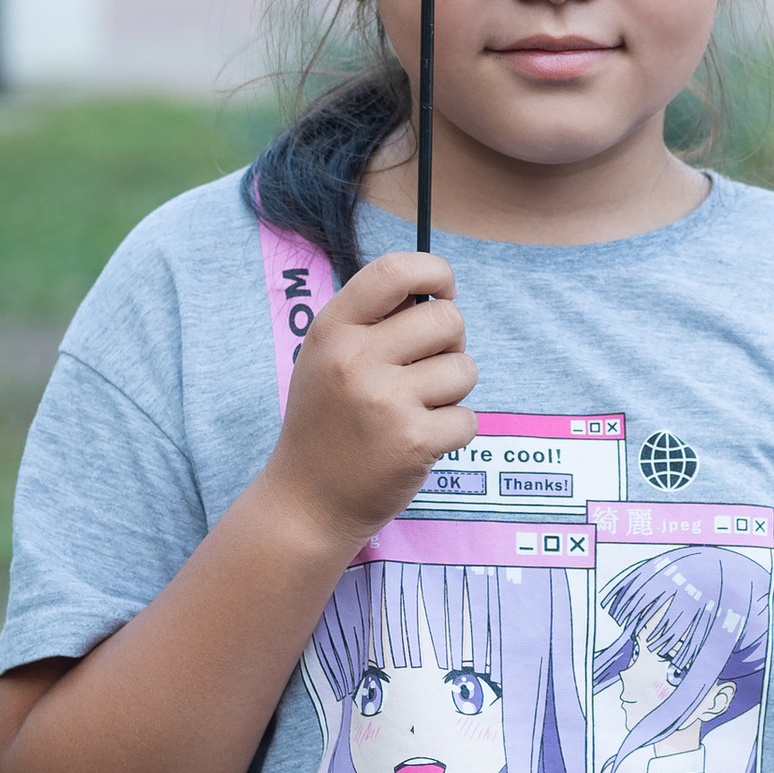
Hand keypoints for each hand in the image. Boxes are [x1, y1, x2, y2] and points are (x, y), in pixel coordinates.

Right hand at [262, 251, 477, 556]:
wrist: (306, 502)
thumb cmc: (328, 423)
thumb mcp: (327, 359)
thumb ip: (374, 322)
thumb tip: (438, 290)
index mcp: (332, 330)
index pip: (395, 270)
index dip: (435, 272)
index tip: (445, 291)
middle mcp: (355, 359)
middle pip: (447, 319)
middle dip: (451, 343)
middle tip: (425, 372)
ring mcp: (385, 401)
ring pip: (465, 369)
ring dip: (452, 392)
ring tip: (414, 412)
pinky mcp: (414, 441)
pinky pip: (467, 418)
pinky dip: (453, 433)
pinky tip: (417, 444)